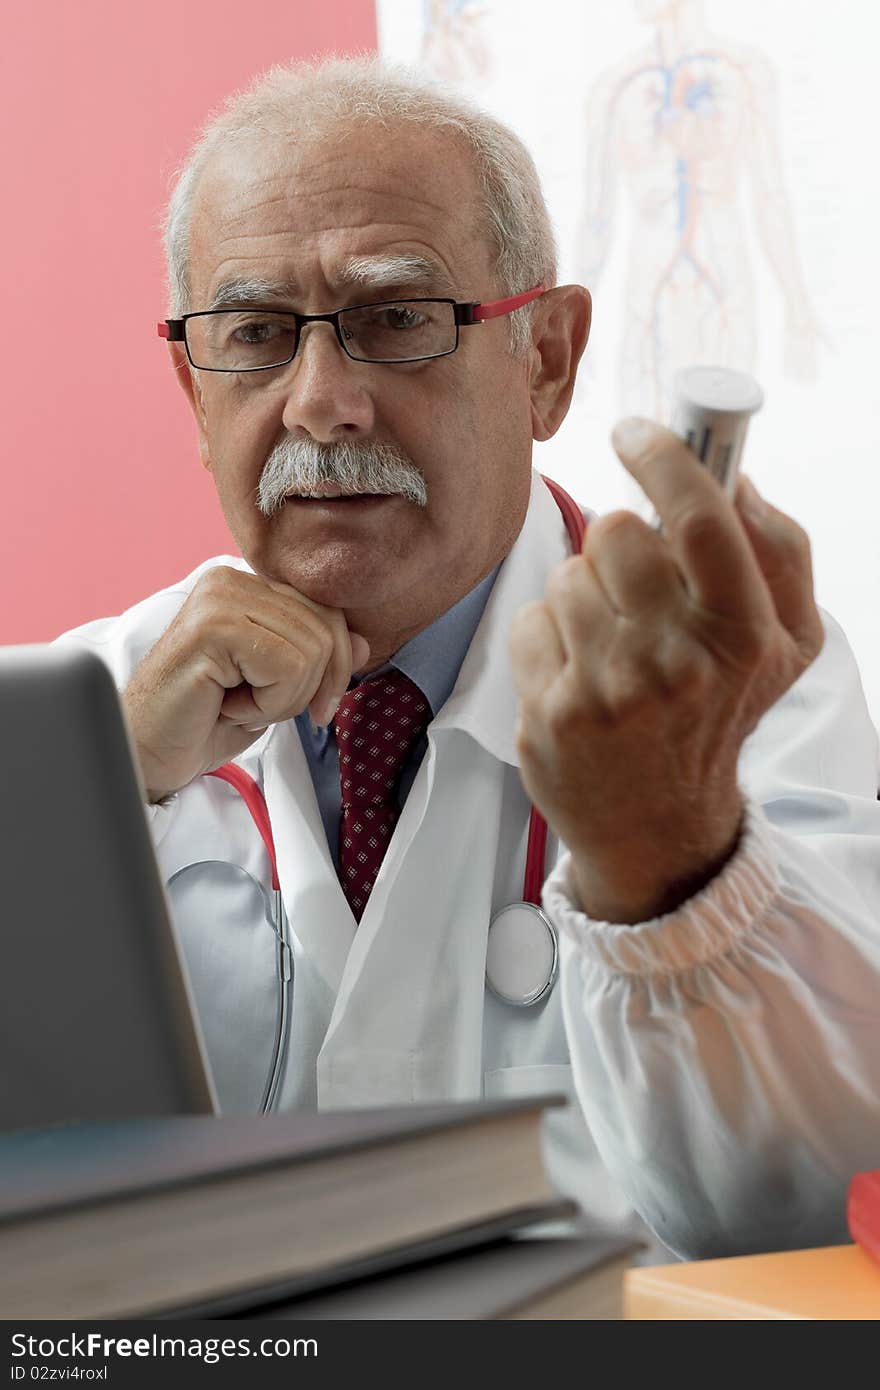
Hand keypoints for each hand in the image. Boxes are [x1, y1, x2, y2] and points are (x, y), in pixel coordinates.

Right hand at [123, 567, 369, 801]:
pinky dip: (267, 703)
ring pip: (310, 651)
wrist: (148, 753)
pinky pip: (286, 666)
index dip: (335, 667)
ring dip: (282, 699)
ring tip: (238, 703)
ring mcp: (219, 598)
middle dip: (308, 688)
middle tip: (262, 708)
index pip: (328, 612)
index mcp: (247, 585)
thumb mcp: (276, 687)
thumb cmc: (204, 720)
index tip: (318, 709)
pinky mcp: (212, 627)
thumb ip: (315, 657)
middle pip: (326, 630)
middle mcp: (231, 580)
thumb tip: (364, 642)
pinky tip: (226, 704)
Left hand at [509, 419, 823, 923]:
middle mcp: (677, 664)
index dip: (664, 457)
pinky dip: (548, 637)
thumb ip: (780, 552)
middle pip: (617, 531)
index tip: (635, 432)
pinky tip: (575, 675)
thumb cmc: (718, 712)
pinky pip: (531, 620)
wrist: (659, 824)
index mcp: (743, 636)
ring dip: (585, 596)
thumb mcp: (785, 643)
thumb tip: (736, 477)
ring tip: (610, 644)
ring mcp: (608, 692)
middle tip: (634, 584)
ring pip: (568, 575)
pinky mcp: (551, 713)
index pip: (701, 518)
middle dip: (620, 543)